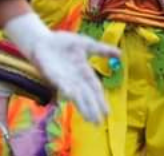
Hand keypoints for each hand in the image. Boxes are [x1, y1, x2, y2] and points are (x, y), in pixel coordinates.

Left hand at [3, 13, 120, 123]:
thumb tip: (120, 54)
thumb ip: (102, 50)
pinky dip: (67, 91)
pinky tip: (71, 97)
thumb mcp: (87, 45)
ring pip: (75, 96)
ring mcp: (64, 79)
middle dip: (92, 108)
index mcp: (85, 72)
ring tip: (88, 119)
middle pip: (87, 96)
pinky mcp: (52, 76)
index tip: (107, 113)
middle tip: (98, 122)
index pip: (95, 89)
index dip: (101, 100)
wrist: (43, 41)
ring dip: (82, 107)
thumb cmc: (64, 43)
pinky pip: (61, 85)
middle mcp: (75, 79)